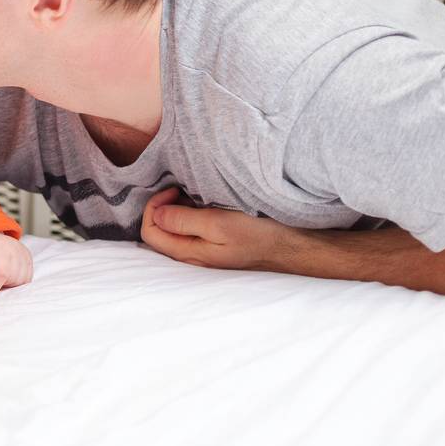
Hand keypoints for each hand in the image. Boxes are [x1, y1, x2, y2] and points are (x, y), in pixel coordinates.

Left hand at [0, 232, 32, 296]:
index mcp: (0, 248)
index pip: (1, 273)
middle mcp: (16, 251)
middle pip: (12, 279)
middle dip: (1, 284)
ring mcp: (25, 255)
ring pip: (20, 282)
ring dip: (10, 283)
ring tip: (0, 273)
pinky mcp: (29, 260)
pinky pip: (26, 279)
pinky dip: (17, 281)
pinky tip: (8, 273)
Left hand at [140, 187, 292, 270]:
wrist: (295, 245)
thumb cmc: (259, 234)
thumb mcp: (218, 224)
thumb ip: (183, 221)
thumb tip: (155, 215)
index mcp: (190, 253)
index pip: (150, 232)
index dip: (154, 207)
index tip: (173, 191)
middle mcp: (193, 255)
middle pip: (159, 230)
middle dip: (164, 206)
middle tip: (182, 190)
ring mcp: (205, 250)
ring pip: (176, 227)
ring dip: (178, 207)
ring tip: (196, 195)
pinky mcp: (217, 243)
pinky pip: (193, 227)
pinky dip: (192, 211)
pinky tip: (207, 202)